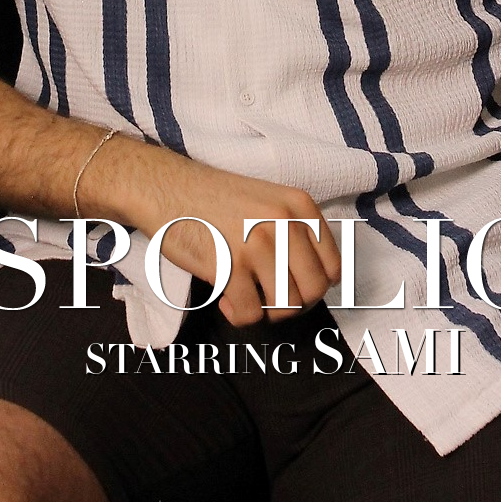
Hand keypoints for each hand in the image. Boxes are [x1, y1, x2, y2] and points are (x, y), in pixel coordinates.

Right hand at [99, 141, 342, 325]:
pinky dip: (238, 314)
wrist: (167, 188)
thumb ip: (295, 233)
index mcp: (299, 205)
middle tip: (269, 298)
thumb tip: (317, 284)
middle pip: (314, 291)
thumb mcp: (269, 202)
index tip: (293, 288)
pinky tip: (225, 297)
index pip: (333, 267)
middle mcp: (284, 222)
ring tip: (246, 296)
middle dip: (293, 305)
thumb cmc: (216, 201)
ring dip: (265, 311)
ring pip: (286, 306)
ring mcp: (258, 242)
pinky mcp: (230, 264)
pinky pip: (251, 314)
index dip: (315, 287)